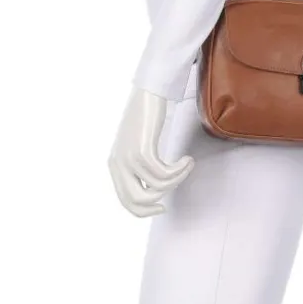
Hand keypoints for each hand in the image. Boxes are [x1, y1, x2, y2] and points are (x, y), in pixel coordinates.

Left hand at [107, 86, 194, 216]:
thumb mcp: (136, 145)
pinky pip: (163, 173)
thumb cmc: (147, 118)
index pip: (125, 200)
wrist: (148, 92)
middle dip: (157, 202)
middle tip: (173, 191)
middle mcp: (118, 163)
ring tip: (186, 165)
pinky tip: (187, 160)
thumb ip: (137, 165)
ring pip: (156, 186)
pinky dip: (179, 170)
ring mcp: (129, 157)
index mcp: (115, 165)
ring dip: (177, 179)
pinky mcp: (142, 149)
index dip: (144, 211)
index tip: (162, 207)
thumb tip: (151, 189)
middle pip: (137, 200)